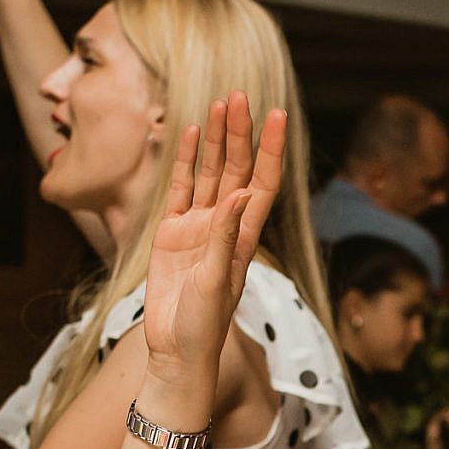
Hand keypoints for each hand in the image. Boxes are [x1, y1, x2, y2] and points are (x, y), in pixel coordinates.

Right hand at [141, 93, 285, 384]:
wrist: (176, 352)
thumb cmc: (203, 327)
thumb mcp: (216, 281)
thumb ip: (225, 236)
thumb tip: (240, 194)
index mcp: (244, 238)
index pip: (262, 183)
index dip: (270, 149)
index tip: (277, 114)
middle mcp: (225, 227)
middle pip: (237, 170)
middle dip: (240, 134)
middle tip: (240, 96)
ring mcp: (198, 229)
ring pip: (210, 174)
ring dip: (216, 141)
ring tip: (221, 105)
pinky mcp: (172, 236)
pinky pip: (181, 190)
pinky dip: (186, 163)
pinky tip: (190, 134)